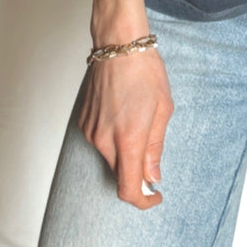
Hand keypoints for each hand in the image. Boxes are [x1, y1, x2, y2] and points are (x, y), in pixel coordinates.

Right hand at [77, 47, 173, 209]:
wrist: (118, 45)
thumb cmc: (145, 72)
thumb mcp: (164, 109)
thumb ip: (156, 147)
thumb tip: (153, 176)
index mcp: (129, 139)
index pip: (129, 189)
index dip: (142, 201)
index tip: (154, 196)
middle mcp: (105, 139)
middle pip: (120, 174)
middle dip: (137, 173)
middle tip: (152, 156)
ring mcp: (90, 131)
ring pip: (109, 157)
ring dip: (124, 152)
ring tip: (137, 121)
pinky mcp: (83, 122)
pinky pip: (99, 142)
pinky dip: (112, 138)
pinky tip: (122, 114)